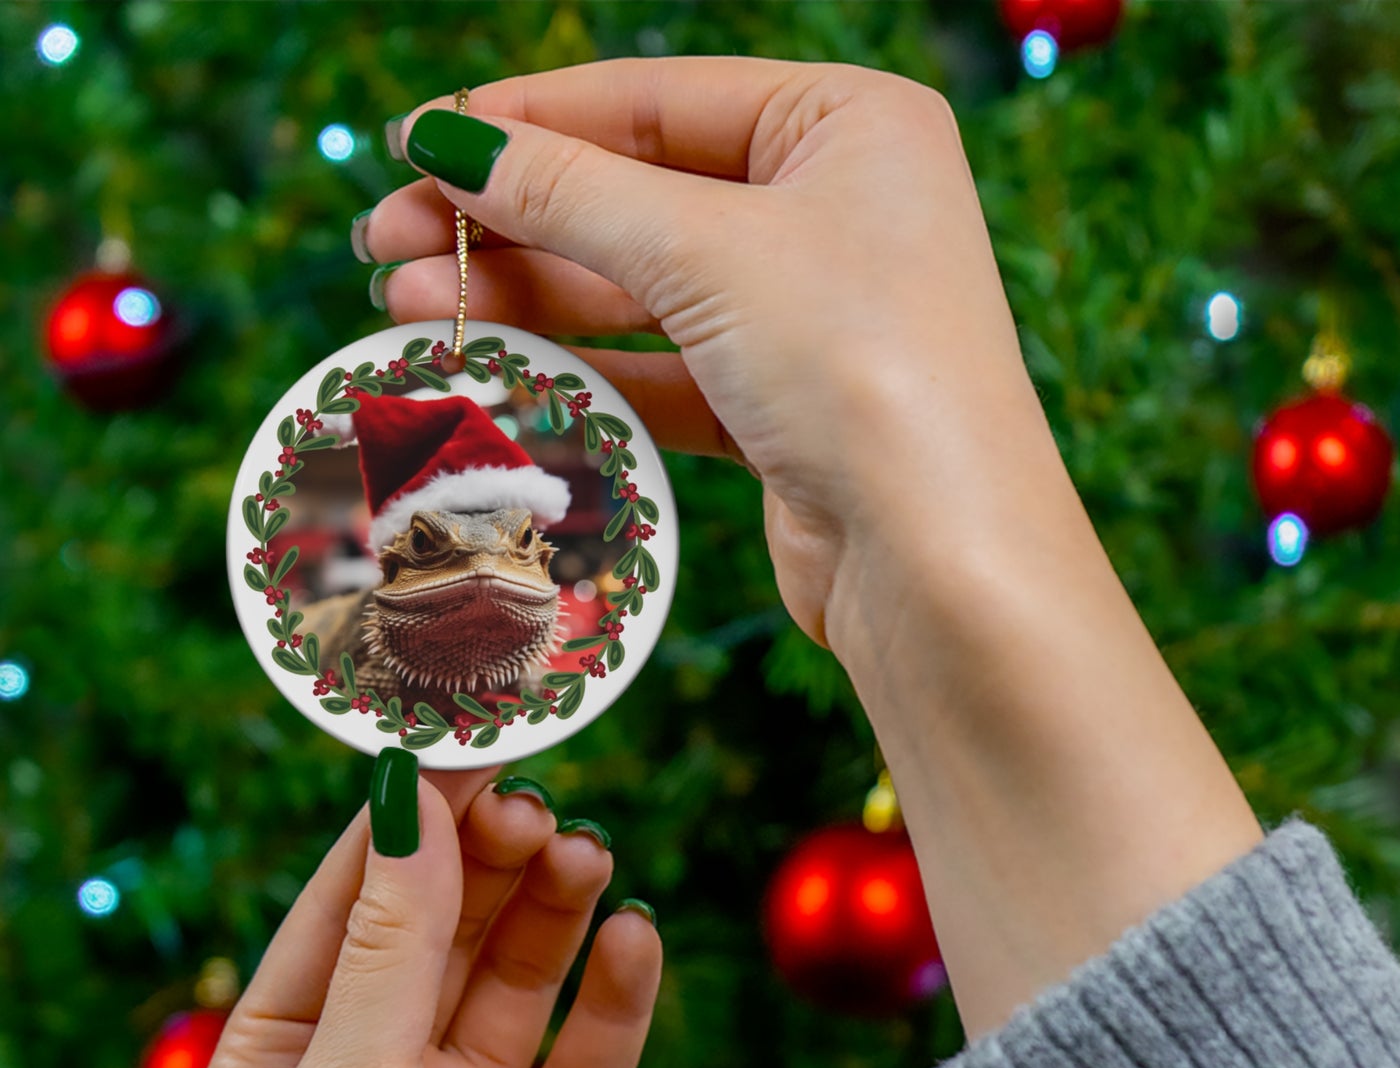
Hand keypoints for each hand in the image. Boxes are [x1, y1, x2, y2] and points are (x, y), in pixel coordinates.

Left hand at [201, 763, 661, 1067]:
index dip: (408, 824)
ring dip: (555, 912)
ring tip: (588, 856)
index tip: (464, 746)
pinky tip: (635, 939)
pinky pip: (591, 1056)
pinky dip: (617, 995)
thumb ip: (391, 947)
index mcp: (289, 1053)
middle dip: (490, 863)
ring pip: (521, 978)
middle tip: (540, 806)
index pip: (352, 902)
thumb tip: (411, 802)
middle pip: (446, 928)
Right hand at [362, 56, 1052, 651]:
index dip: (527, 120)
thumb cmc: (857, 366)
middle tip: (385, 242)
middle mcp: (835, 209)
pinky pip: (664, 369)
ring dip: (527, 296)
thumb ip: (570, 193)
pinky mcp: (783, 408)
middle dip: (509, 219)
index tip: (415, 142)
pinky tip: (496, 366)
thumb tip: (448, 141)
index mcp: (848, 124)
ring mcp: (809, 314)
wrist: (939, 561)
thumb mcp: (706, 251)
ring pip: (641, 288)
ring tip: (406, 306)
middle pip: (638, 194)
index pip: (656, 100)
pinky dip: (583, 369)